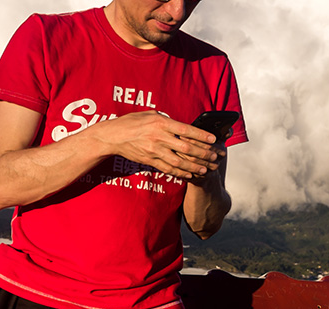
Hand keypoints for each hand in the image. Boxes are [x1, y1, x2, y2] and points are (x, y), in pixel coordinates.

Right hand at [102, 111, 221, 179]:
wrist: (113, 136)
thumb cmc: (131, 122)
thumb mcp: (150, 114)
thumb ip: (166, 120)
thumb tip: (181, 125)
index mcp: (161, 123)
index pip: (186, 130)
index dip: (202, 136)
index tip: (214, 139)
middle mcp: (159, 137)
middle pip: (186, 148)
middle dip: (203, 153)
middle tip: (215, 157)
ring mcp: (154, 151)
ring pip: (179, 161)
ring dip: (195, 166)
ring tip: (207, 169)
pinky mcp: (149, 160)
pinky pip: (168, 168)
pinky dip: (180, 172)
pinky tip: (190, 174)